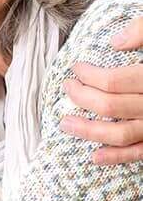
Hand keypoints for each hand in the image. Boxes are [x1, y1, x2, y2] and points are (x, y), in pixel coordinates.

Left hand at [60, 16, 142, 164]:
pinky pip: (141, 153)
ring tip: (66, 123)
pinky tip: (95, 156)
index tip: (76, 67)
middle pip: (112, 106)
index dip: (89, 75)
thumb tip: (115, 43)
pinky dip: (117, 157)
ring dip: (90, 131)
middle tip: (67, 87)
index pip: (114, 81)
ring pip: (122, 134)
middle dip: (82, 98)